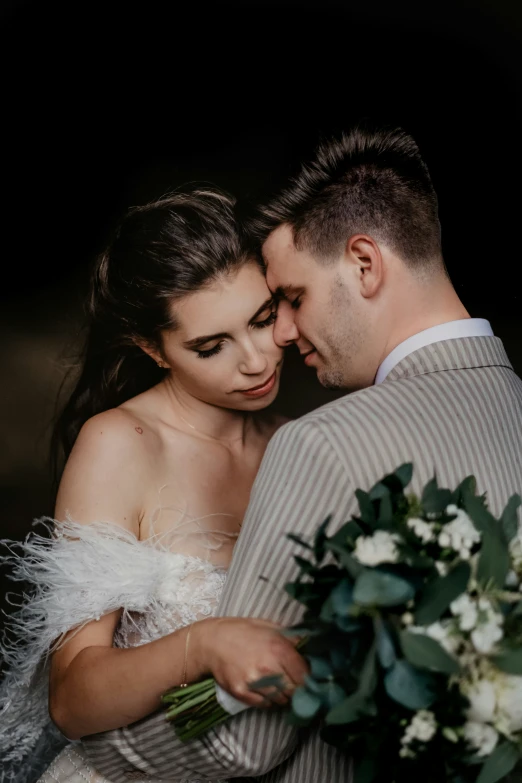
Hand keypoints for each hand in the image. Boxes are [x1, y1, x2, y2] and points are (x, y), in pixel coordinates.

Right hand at [191, 617, 308, 707]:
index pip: (305, 674)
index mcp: (279, 648)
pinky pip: (264, 705)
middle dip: (296, 688)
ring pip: (281, 700)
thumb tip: (311, 648)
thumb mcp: (269, 627)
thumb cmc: (242, 631)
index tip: (305, 676)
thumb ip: (292, 639)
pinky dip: (267, 699)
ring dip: (282, 694)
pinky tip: (262, 688)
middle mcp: (268, 667)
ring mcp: (254, 682)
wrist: (211, 641)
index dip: (308, 677)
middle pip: (295, 690)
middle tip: (291, 682)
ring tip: (275, 683)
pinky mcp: (241, 693)